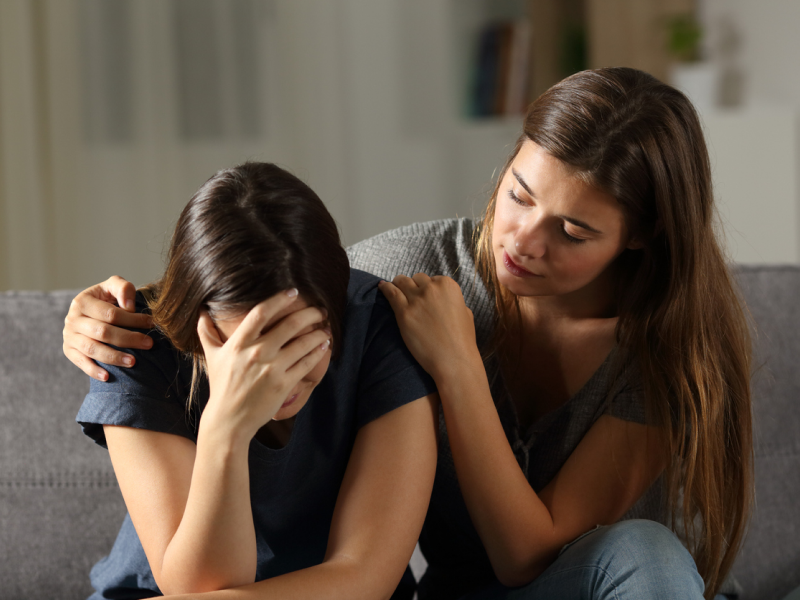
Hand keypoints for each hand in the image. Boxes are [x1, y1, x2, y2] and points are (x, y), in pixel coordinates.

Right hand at [63, 276, 154, 380]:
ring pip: (92, 349)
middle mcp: (72, 319)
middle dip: (128, 339)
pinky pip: (81, 363)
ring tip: (133, 362)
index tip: (151, 324)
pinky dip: (93, 370)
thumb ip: (122, 289)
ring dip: (114, 357)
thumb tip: (129, 306)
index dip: (132, 319)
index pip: (110, 314)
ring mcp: (69, 336)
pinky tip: (108, 377)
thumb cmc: (107, 298)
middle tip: (149, 344)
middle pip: (103, 332)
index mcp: (82, 301)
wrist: (89, 311)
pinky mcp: (69, 350)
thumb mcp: (113, 286)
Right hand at [197, 292, 330, 441]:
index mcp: (239, 343)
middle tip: (320, 310)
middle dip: (309, 314)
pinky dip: (317, 353)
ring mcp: (271, 369)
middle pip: (289, 324)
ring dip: (318, 333)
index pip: (261, 312)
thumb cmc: (221, 386)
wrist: (229, 420)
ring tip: (326, 328)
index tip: (293, 292)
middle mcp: (256, 353)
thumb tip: (201, 313)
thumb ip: (207, 333)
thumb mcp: (212, 357)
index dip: (279, 299)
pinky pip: (306, 364)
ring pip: (302, 344)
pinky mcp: (283, 384)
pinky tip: (324, 346)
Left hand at [378, 274, 480, 380]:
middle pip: (416, 279)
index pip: (432, 279)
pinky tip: (381, 286)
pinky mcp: (403, 312)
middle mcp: (432, 288)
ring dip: (398, 284)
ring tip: (393, 287)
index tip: (424, 295)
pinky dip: (385, 288)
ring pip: (401, 282)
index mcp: (448, 285)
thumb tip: (444, 300)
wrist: (453, 360)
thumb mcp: (465, 312)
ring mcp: (416, 300)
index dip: (427, 287)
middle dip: (413, 286)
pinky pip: (390, 293)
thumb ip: (453, 301)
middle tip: (410, 295)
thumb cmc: (462, 340)